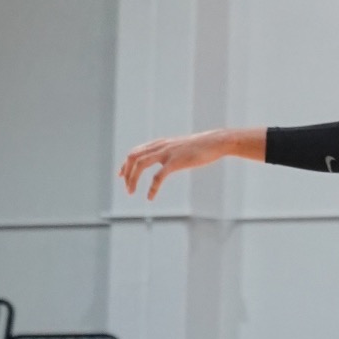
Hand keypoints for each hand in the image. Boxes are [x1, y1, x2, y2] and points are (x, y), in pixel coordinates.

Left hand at [119, 129, 245, 199]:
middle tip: (128, 188)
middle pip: (133, 157)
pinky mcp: (176, 162)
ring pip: (140, 165)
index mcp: (161, 143)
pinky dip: (151, 188)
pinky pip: (158, 177)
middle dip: (126, 173)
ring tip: (132, 192)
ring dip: (133, 180)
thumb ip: (171, 152)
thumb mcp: (182, 147)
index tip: (121, 175)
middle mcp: (161, 146)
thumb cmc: (202, 146)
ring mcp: (167, 153)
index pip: (135, 151)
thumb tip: (166, 162)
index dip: (125, 164)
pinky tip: (150, 197)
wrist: (217, 142)